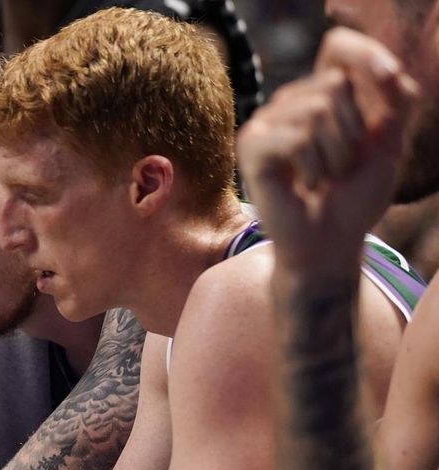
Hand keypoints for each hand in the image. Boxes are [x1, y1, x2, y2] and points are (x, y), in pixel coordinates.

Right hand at [236, 27, 419, 276]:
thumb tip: (386, 68)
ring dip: (335, 155)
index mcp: (321, 93)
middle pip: (334, 83)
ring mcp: (266, 123)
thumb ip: (396, 98)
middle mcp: (289, 102)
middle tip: (342, 166)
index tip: (387, 90)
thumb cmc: (356, 198)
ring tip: (326, 178)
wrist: (330, 244)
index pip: (338, 47)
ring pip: (315, 110)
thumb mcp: (390, 140)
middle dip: (354, 131)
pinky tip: (307, 186)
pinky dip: (313, 168)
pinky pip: (296, 138)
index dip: (365, 58)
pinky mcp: (251, 147)